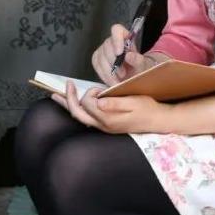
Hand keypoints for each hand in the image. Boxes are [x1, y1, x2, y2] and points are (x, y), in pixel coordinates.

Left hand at [51, 81, 166, 133]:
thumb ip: (114, 103)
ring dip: (68, 105)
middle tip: (63, 87)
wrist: (157, 121)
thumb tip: (98, 101)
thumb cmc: (147, 109)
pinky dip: (77, 109)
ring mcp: (104, 127)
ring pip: (80, 117)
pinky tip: (72, 104)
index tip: (99, 87)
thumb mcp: (133, 102)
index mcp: (108, 118)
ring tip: (57, 97)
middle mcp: (103, 125)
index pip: (88, 103)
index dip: (90, 93)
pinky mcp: (106, 125)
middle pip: (78, 114)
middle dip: (68, 100)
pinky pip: (86, 118)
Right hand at [91, 24, 158, 85]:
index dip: (116, 39)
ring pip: (99, 57)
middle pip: (107, 45)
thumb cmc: (140, 68)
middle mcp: (113, 41)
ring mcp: (103, 50)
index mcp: (125, 37)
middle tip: (122, 74)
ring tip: (118, 81)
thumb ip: (139, 60)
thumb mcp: (145, 65)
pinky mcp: (98, 60)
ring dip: (108, 72)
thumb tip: (129, 56)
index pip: (117, 30)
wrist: (136, 77)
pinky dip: (103, 75)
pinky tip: (111, 81)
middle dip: (113, 62)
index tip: (119, 53)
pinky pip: (96, 66)